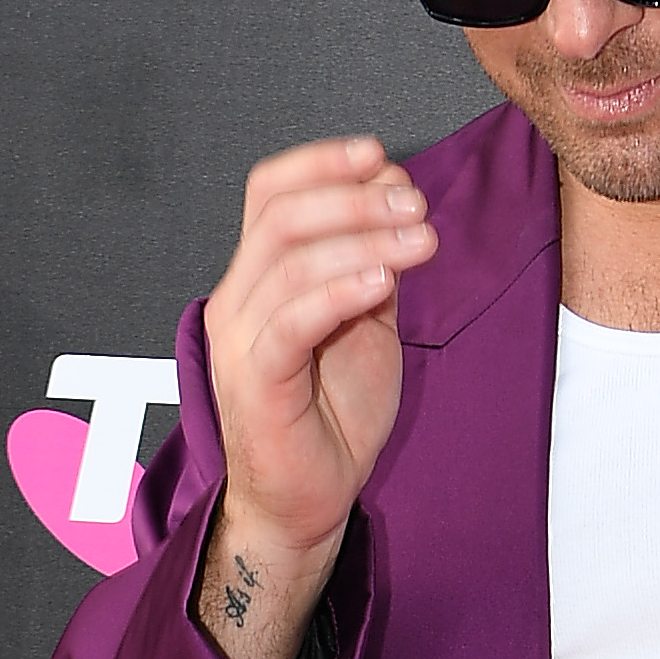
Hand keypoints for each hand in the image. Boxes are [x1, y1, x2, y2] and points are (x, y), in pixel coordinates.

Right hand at [193, 136, 439, 658]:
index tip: (382, 155)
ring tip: (422, 240)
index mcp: (258, 279)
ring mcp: (241, 341)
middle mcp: (237, 300)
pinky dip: (341, 290)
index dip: (322, 162)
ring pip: (290, 260)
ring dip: (364, 239)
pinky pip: (293, 320)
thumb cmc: (331, 420)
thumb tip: (397, 202)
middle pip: (282, 215)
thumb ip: (372, 266)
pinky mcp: (256, 382)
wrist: (306, 503)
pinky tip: (385, 282)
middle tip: (417, 204)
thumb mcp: (365, 325)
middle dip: (356, 198)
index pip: (270, 191)